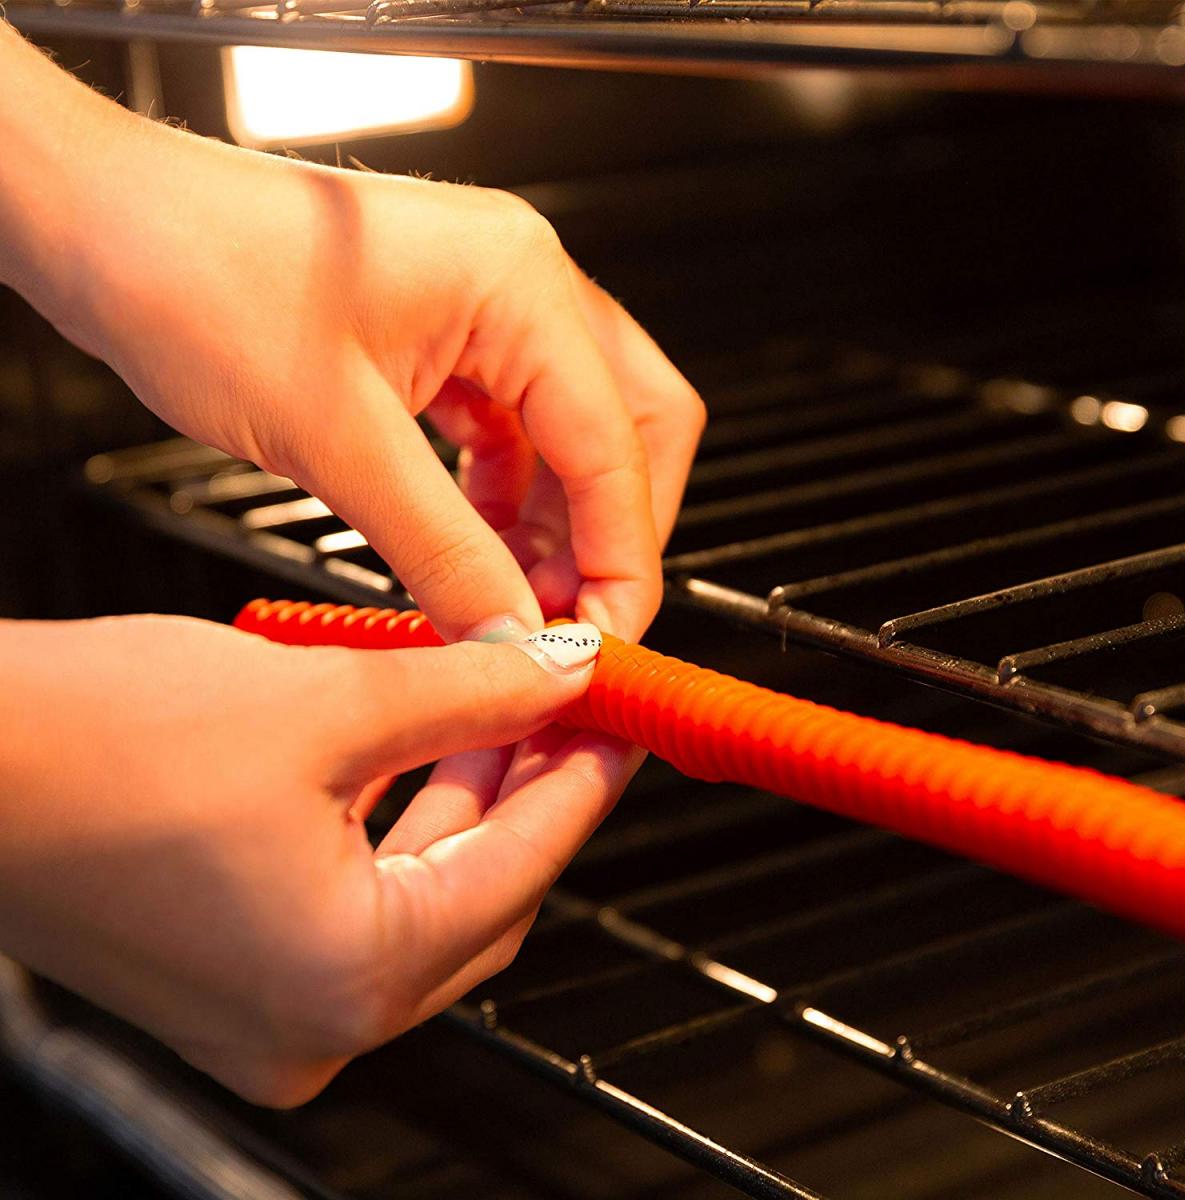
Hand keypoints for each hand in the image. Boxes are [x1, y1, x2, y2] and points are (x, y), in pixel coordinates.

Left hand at [0, 27, 704, 641]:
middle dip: (610, 533)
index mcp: (518, 284)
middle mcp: (520, 286)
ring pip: (570, 439)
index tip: (602, 636)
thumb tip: (512, 634)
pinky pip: (510, 434)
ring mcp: (485, 310)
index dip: (623, 557)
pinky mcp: (445, 340)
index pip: (619, 446)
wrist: (104, 227)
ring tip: (515, 600)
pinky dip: (504, 502)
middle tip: (574, 617)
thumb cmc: (193, 273)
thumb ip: (444, 549)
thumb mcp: (334, 438)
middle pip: (630, 430)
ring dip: (554, 526)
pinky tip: (475, 550)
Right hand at [0, 615, 640, 1104]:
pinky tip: (426, 752)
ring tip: (505, 710)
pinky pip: (362, 906)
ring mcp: (267, 1011)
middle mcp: (311, 1022)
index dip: (581, 778)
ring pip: (425, 898)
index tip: (616, 719)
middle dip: (531, 789)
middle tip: (565, 706)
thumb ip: (467, 690)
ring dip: (470, 802)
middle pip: (482, 894)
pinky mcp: (233, 975)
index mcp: (344, 976)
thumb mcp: (325, 701)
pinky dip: (404, 829)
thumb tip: (554, 669)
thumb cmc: (92, 743)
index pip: (520, 866)